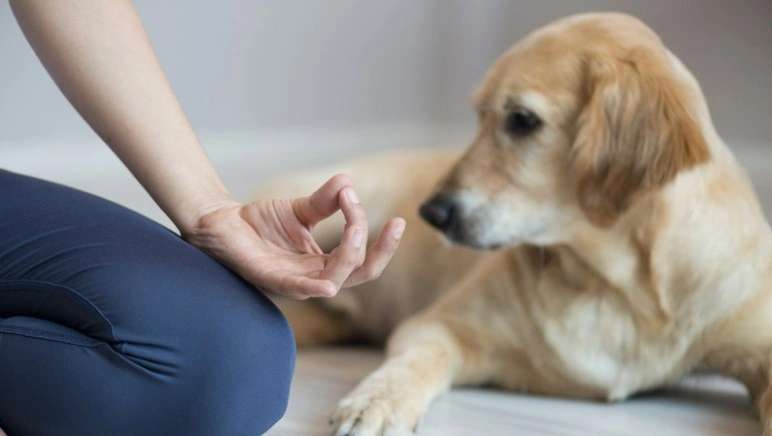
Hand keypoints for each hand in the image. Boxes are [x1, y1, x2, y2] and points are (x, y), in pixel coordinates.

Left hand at [182, 174, 404, 298]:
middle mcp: (312, 277)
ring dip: (350, 254)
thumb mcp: (301, 209)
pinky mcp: (267, 277)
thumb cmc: (259, 223)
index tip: (370, 204)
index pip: (361, 258)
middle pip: (359, 273)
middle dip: (380, 251)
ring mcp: (291, 280)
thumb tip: (348, 183)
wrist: (220, 222)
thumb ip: (326, 200)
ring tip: (356, 226)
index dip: (374, 236)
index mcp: (322, 263)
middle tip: (395, 225)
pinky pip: (294, 288)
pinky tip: (330, 285)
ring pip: (334, 281)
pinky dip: (312, 288)